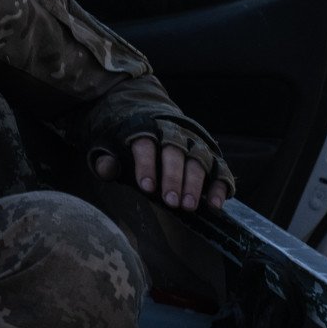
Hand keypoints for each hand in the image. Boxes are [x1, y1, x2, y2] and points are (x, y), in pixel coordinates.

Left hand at [91, 121, 230, 211]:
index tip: (146, 187)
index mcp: (146, 127)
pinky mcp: (213, 157)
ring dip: (195, 184)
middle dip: (173, 177)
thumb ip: (108, 159)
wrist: (155, 120)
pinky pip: (221, 170)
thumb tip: (106, 168)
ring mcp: (195, 144)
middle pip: (175, 152)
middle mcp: (174, 133)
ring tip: (188, 207)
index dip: (146, 165)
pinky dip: (220, 186)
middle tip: (171, 202)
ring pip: (198, 160)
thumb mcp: (113, 148)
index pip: (145, 144)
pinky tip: (215, 205)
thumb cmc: (131, 143)